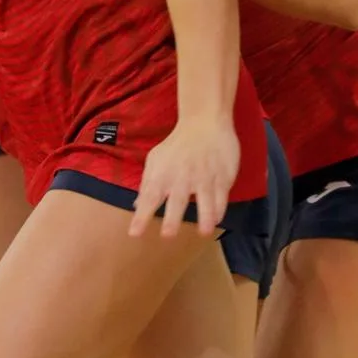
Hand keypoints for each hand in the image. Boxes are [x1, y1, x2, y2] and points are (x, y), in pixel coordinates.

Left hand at [129, 115, 239, 239]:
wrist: (204, 121)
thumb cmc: (177, 146)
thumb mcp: (156, 159)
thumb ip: (147, 185)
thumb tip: (137, 207)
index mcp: (163, 174)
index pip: (150, 197)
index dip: (142, 216)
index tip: (134, 233)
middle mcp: (183, 177)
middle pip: (177, 200)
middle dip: (172, 217)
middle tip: (168, 235)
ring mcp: (204, 176)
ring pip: (206, 201)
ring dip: (205, 217)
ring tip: (204, 232)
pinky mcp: (222, 176)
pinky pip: (222, 196)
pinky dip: (219, 209)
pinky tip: (216, 218)